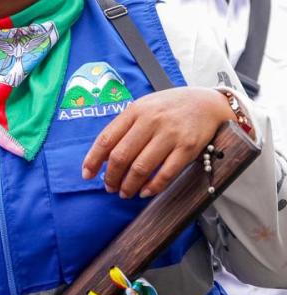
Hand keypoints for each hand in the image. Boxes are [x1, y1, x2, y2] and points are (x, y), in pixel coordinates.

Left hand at [81, 88, 232, 198]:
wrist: (207, 102)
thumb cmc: (169, 108)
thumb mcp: (143, 108)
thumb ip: (124, 127)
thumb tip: (103, 156)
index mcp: (135, 111)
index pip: (106, 139)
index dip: (93, 160)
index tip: (87, 175)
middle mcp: (151, 121)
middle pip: (121, 156)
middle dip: (111, 177)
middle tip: (109, 187)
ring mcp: (170, 134)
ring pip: (141, 167)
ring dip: (129, 185)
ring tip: (125, 192)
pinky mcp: (188, 147)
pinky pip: (166, 173)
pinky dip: (153, 187)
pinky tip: (145, 192)